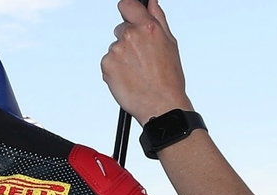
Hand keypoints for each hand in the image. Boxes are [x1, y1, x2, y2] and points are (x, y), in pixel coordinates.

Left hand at [101, 0, 191, 123]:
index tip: (128, 14)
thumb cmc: (168, 76)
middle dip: (128, 38)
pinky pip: (108, 61)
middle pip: (121, 28)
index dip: (127, 9)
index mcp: (148, 27)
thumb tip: (150, 3)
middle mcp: (130, 35)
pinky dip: (115, 69)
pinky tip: (128, 77)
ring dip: (122, 56)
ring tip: (137, 70)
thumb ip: (157, 19)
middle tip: (141, 57)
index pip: (127, 4)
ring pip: (115, 47)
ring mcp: (116, 50)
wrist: (160, 103)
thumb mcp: (170, 43)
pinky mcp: (106, 65)